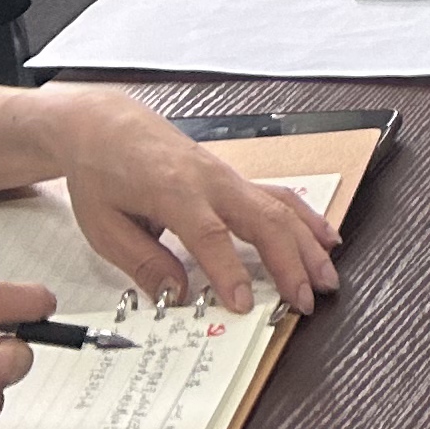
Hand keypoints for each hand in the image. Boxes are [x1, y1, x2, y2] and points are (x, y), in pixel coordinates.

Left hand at [40, 86, 339, 310]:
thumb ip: (142, 262)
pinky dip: (307, 218)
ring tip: (327, 278)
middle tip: (305, 301)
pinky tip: (325, 239)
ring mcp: (229, 177)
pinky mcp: (236, 178)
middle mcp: (211, 180)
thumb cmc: (102, 171)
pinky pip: (281, 196)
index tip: (245, 303)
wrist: (107, 125)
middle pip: (264, 220)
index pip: (210, 235)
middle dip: (291, 262)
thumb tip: (177, 294)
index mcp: (174, 190)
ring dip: (309, 244)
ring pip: (282, 208)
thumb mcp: (104, 225)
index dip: (230, 271)